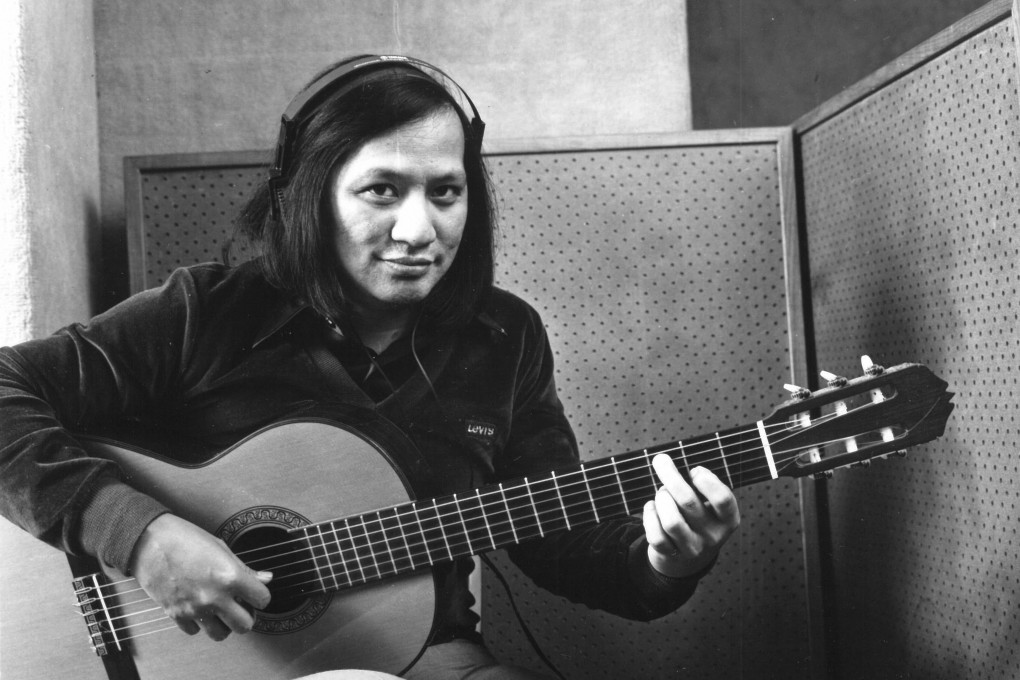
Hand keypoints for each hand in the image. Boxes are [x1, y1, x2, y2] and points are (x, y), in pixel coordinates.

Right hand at [129, 513, 271, 639]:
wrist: (150, 542)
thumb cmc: (186, 539)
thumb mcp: (221, 548)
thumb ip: (245, 569)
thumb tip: (266, 579)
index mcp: (230, 577)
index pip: (262, 600)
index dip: (261, 596)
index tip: (255, 593)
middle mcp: (215, 597)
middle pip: (244, 626)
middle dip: (246, 617)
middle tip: (241, 607)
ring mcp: (195, 608)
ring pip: (220, 635)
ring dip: (224, 624)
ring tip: (221, 611)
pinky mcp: (176, 614)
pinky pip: (195, 631)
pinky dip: (199, 624)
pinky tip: (199, 609)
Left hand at [642, 454, 739, 577]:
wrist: (690, 558)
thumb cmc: (698, 517)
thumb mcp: (709, 505)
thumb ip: (698, 487)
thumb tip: (670, 465)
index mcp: (728, 519)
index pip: (722, 499)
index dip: (706, 480)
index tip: (694, 470)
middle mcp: (713, 535)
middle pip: (688, 502)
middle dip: (670, 476)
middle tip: (661, 460)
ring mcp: (693, 548)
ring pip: (671, 522)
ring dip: (661, 499)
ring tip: (661, 493)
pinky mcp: (673, 555)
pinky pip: (656, 536)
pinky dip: (649, 516)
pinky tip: (650, 508)